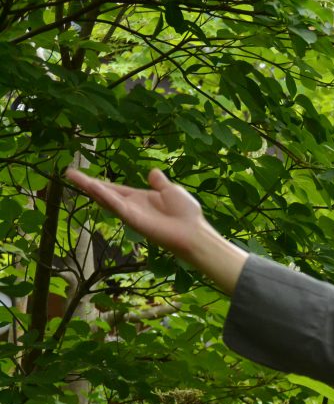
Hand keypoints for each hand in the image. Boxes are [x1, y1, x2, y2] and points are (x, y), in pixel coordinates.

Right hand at [66, 168, 247, 293]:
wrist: (193, 231)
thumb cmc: (186, 212)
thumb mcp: (171, 190)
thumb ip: (159, 182)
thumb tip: (153, 172)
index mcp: (139, 198)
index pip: (114, 189)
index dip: (99, 182)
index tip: (82, 175)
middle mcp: (132, 206)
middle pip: (105, 193)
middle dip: (87, 184)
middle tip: (69, 173)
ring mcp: (131, 214)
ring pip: (106, 199)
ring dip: (91, 188)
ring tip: (74, 177)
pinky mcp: (133, 220)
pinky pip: (117, 206)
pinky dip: (105, 196)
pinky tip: (93, 186)